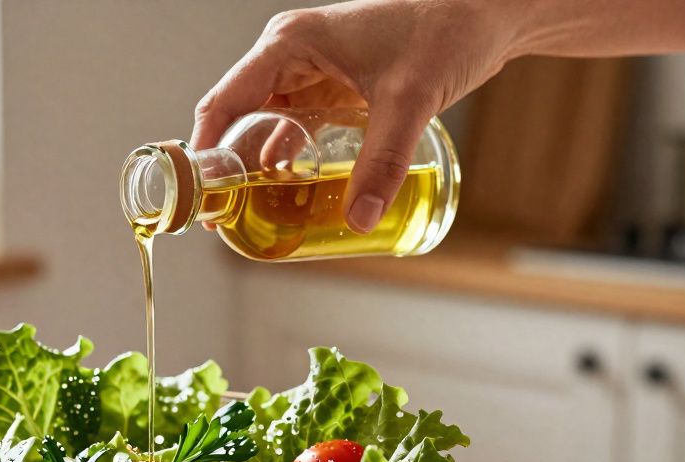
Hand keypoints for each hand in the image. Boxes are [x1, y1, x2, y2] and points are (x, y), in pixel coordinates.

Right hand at [192, 1, 516, 232]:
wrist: (486, 13)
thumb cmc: (445, 32)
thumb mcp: (409, 101)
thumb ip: (383, 162)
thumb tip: (361, 219)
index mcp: (289, 44)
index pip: (225, 100)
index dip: (204, 149)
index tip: (199, 194)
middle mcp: (290, 54)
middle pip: (238, 116)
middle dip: (227, 165)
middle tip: (224, 214)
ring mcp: (310, 69)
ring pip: (264, 123)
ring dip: (255, 163)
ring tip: (250, 209)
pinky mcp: (333, 84)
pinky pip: (295, 124)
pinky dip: (287, 155)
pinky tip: (287, 187)